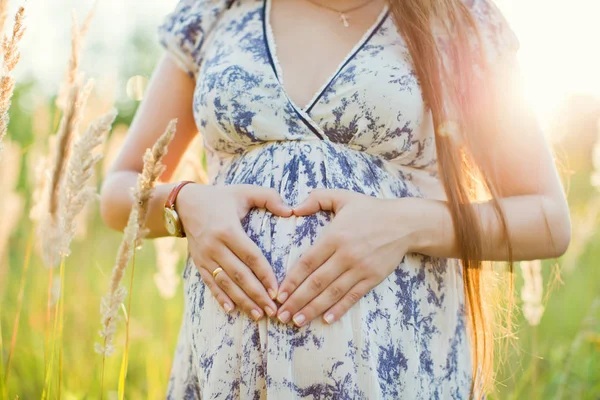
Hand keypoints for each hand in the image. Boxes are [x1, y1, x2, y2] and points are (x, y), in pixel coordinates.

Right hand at [177, 183, 292, 320]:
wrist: (185, 203)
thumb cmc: (221, 198)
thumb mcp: (244, 191)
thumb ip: (269, 197)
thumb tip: (291, 211)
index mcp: (228, 229)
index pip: (251, 256)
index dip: (265, 274)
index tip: (277, 290)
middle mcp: (215, 246)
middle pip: (239, 275)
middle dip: (257, 294)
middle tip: (273, 310)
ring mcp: (205, 256)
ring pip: (225, 283)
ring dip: (242, 301)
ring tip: (258, 315)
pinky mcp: (198, 263)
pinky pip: (209, 283)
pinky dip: (220, 298)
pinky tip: (232, 310)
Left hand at [275, 189, 417, 326]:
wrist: (405, 223)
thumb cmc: (370, 209)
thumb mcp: (342, 196)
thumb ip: (316, 198)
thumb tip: (293, 209)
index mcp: (335, 236)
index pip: (307, 263)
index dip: (292, 280)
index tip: (278, 294)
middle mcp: (346, 255)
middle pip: (316, 282)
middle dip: (296, 301)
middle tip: (281, 315)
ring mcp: (361, 268)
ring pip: (332, 293)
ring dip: (313, 309)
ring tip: (297, 322)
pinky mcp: (373, 278)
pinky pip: (353, 296)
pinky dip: (340, 309)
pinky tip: (327, 319)